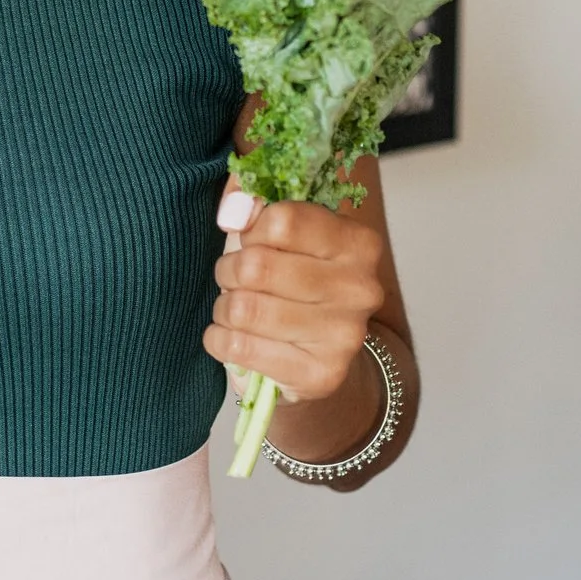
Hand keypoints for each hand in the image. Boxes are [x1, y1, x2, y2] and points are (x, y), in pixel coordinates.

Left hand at [204, 174, 388, 406]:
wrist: (319, 358)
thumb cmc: (295, 284)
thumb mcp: (282, 235)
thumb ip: (254, 205)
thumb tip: (233, 211)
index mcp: (358, 242)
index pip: (282, 220)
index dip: (252, 230)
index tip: (253, 242)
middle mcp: (361, 288)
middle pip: (257, 266)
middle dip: (229, 270)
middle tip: (234, 278)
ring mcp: (345, 335)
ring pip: (243, 308)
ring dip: (223, 307)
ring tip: (234, 309)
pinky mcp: (321, 374)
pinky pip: (239, 347)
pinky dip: (219, 340)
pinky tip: (232, 338)